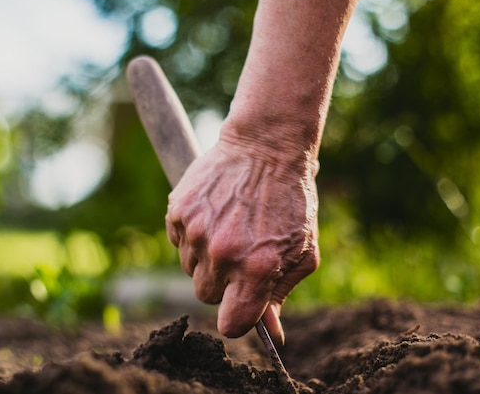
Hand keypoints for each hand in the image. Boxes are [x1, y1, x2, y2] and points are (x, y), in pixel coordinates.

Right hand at [165, 137, 319, 344]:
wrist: (266, 146)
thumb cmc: (292, 201)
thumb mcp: (301, 251)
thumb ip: (282, 293)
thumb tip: (272, 333)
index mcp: (256, 269)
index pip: (231, 325)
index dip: (237, 318)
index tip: (241, 305)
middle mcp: (222, 254)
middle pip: (206, 297)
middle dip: (223, 284)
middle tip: (240, 255)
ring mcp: (196, 231)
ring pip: (190, 270)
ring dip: (207, 260)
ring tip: (229, 229)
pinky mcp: (178, 211)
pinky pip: (178, 244)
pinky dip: (192, 236)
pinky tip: (214, 215)